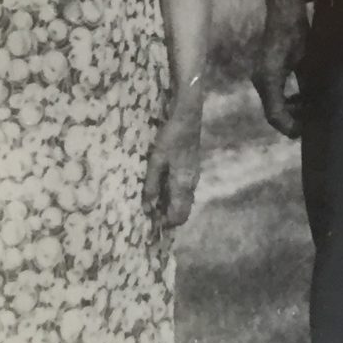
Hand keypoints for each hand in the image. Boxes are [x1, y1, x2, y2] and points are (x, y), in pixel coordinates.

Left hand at [144, 91, 203, 228]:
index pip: (179, 216)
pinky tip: (160, 185)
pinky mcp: (192, 170)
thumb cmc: (170, 137)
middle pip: (183, 212)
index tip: (150, 222)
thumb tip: (148, 208)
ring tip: (151, 198)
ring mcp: (194, 177)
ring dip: (169, 205)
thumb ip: (152, 185)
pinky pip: (184, 190)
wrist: (188, 118)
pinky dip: (172, 194)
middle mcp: (191, 184)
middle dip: (167, 216)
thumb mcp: (156, 161)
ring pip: (183, 201)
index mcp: (183, 185)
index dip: (165, 223)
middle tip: (149, 211)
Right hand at [253, 0, 310, 139]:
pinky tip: (302, 99)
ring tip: (309, 110)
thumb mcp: (306, 62)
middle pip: (273, 112)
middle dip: (291, 121)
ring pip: (273, 105)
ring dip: (290, 112)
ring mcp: (262, 76)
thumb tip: (313, 106)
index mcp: (269, 79)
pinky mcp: (265, 72)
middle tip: (310, 122)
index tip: (304, 131)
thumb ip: (306, 85)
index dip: (289, 127)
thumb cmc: (297, 33)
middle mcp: (261, 80)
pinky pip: (274, 95)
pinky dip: (287, 101)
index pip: (274, 115)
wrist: (284, 12)